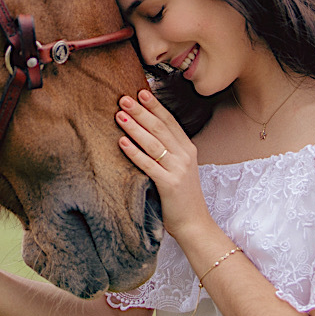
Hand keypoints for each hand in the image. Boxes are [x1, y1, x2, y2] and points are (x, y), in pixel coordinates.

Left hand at [116, 89, 211, 241]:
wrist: (195, 224)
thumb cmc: (182, 197)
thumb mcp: (180, 168)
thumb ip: (168, 151)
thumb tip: (147, 133)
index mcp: (188, 149)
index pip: (170, 121)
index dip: (155, 106)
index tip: (141, 91)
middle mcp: (185, 155)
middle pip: (160, 128)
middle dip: (141, 111)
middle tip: (124, 98)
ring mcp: (178, 169)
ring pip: (153, 143)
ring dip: (135, 127)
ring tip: (119, 115)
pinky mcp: (170, 184)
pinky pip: (148, 165)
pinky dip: (134, 152)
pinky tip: (122, 142)